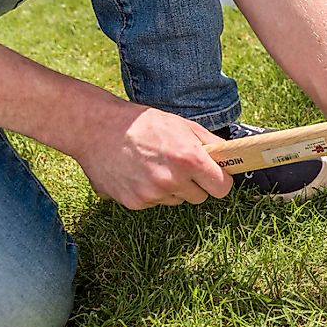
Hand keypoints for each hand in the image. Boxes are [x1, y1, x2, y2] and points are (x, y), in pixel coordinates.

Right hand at [72, 101, 232, 208]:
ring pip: (176, 200)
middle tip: (179, 165)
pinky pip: (155, 202)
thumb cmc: (142, 123)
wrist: (96, 128)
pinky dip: (150, 191)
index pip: (222, 188)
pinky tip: (139, 172)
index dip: (220, 181)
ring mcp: (152, 194)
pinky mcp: (134, 203)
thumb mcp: (182, 125)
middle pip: (200, 197)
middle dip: (195, 184)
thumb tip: (229, 155)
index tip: (216, 176)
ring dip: (172, 188)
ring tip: (154, 164)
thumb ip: (209, 143)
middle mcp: (172, 180)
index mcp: (189, 159)